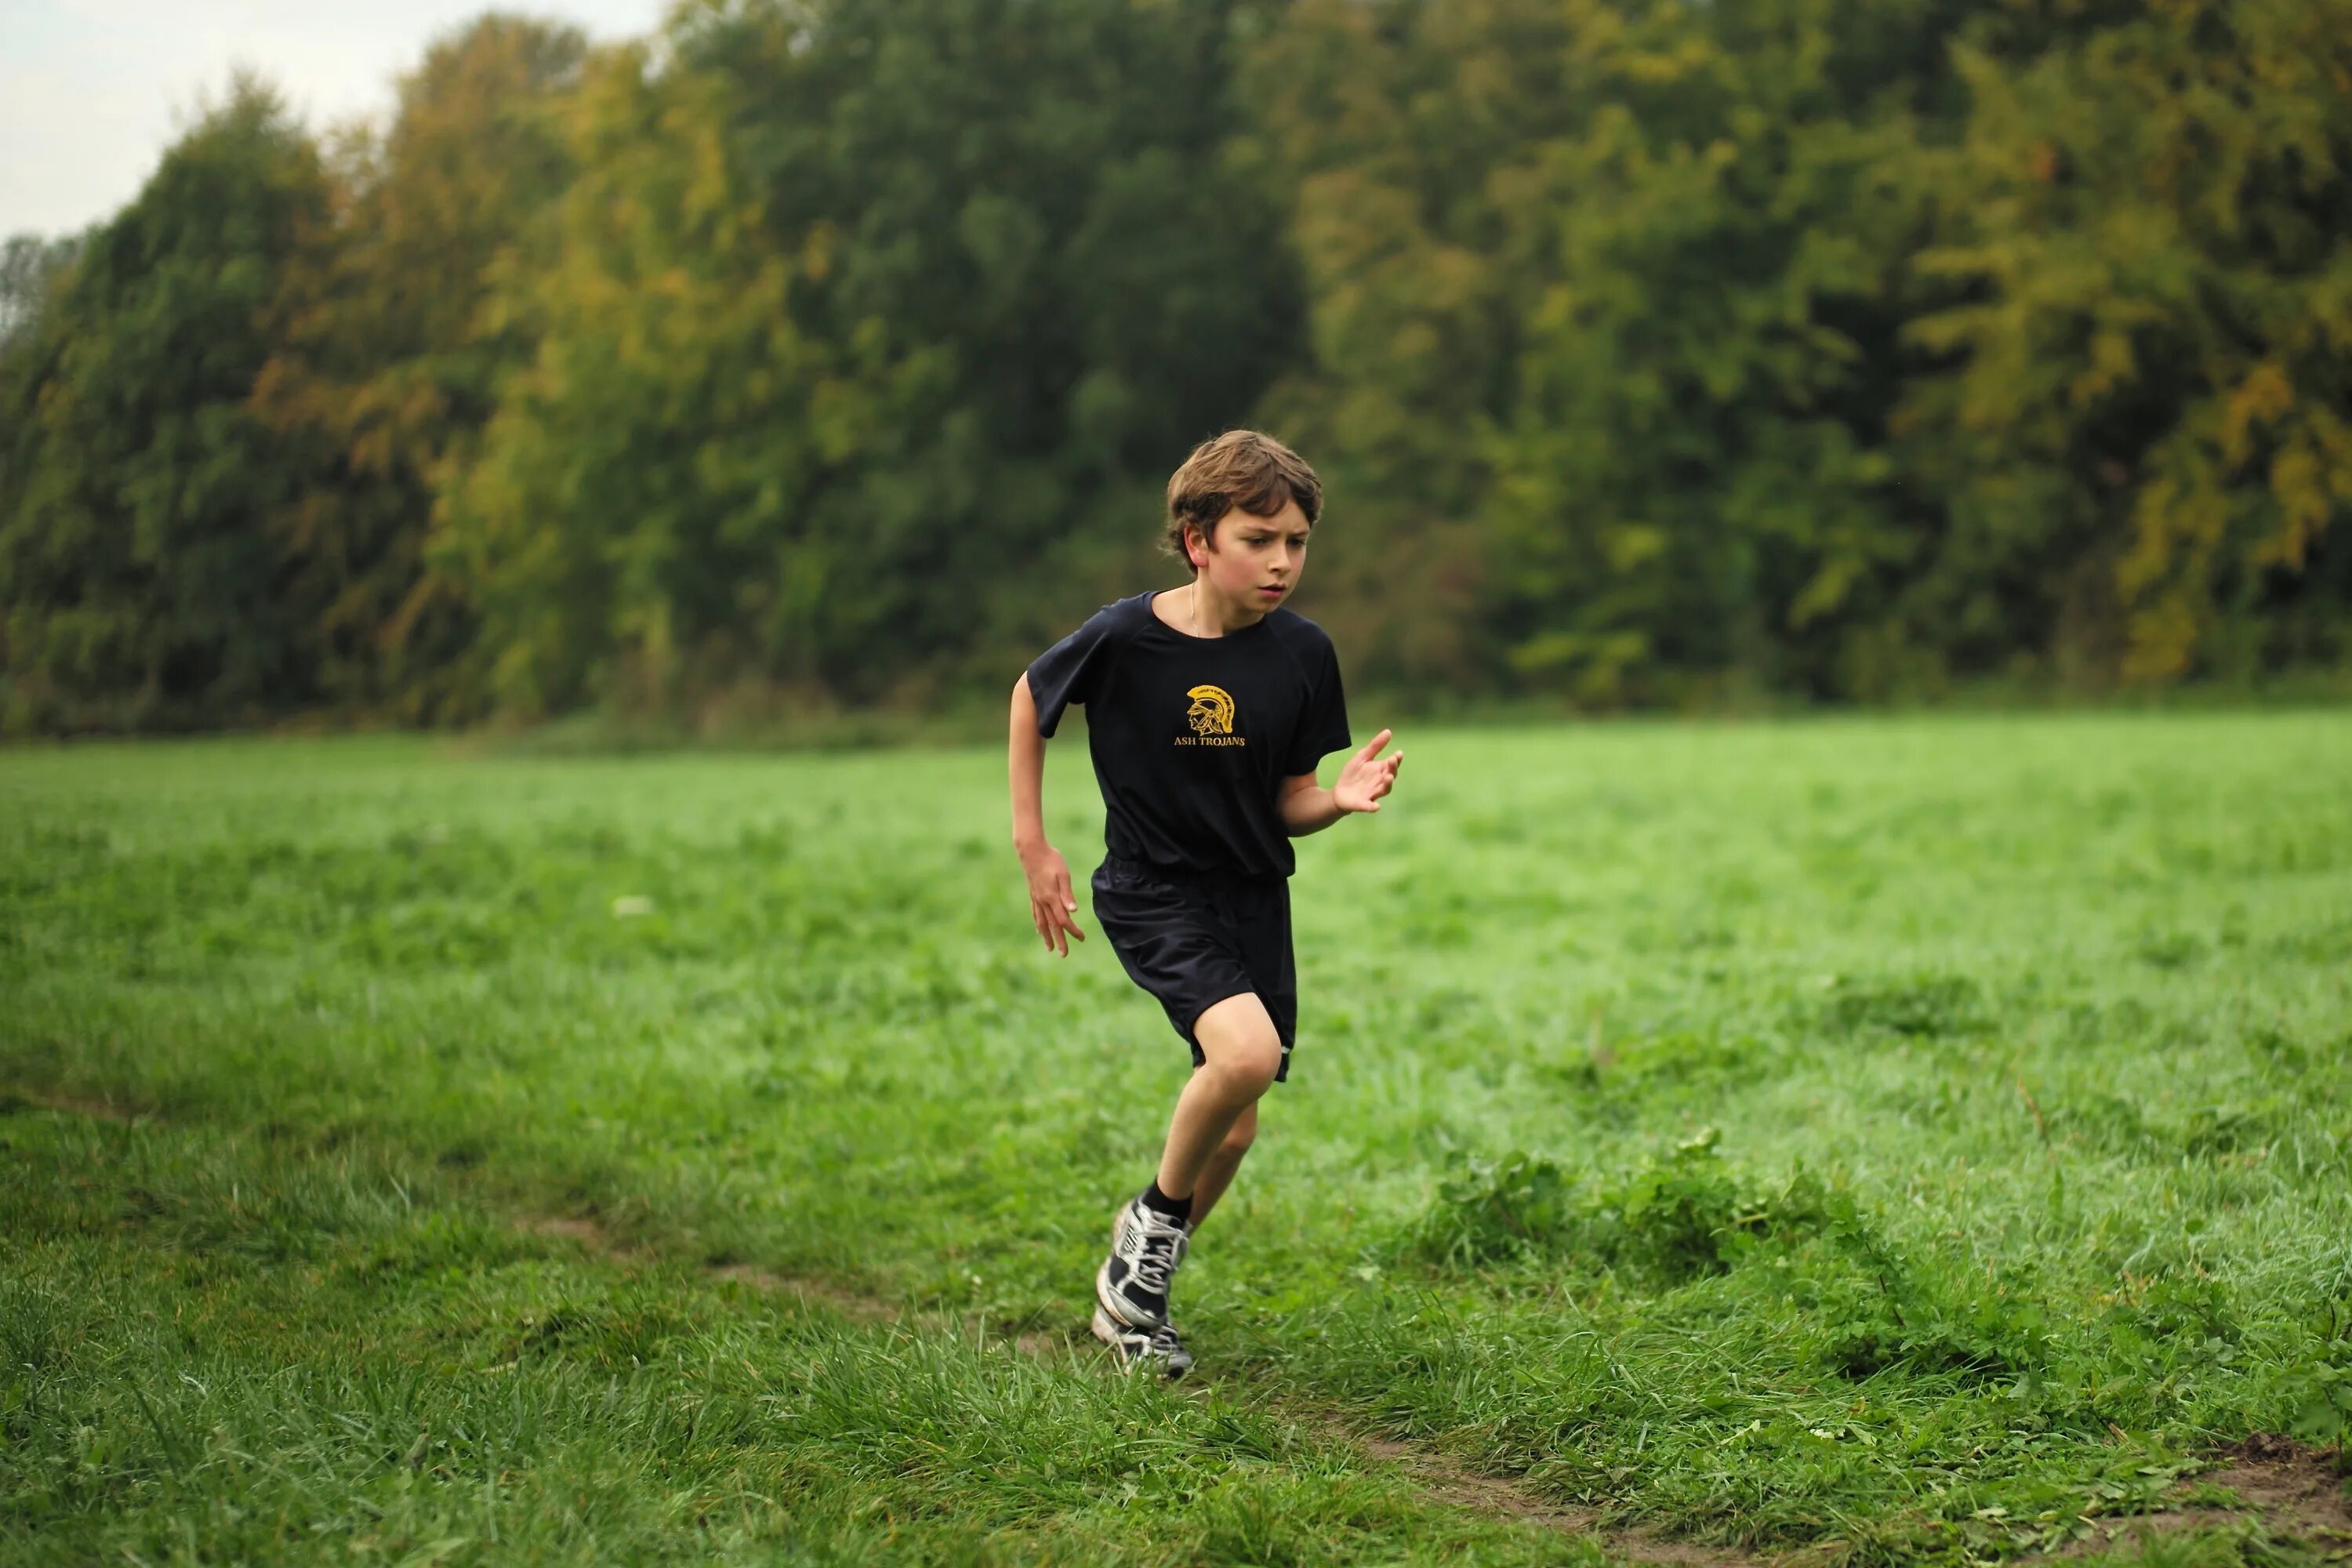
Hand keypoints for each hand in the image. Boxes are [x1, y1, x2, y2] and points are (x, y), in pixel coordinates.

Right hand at [1019, 841, 1086, 955]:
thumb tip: (1074, 911)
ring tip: (1050, 948)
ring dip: (1047, 937)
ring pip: (1041, 923)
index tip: (1081, 938)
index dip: (1073, 930)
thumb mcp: (1063, 875)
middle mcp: (1043, 901)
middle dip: (1059, 940)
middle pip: (1052, 926)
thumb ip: (1067, 894)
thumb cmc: (1051, 860)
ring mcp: (1036, 899)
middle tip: (1064, 955)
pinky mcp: (1033, 895)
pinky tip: (1039, 930)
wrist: (1031, 850)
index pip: (1063, 920)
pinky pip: (1035, 914)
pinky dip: (1038, 925)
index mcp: (1052, 897)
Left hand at [1332, 728, 1402, 813]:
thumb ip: (1375, 746)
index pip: (1392, 765)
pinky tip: (1376, 807)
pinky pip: (1369, 806)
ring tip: (1388, 777)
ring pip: (1383, 790)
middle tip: (1392, 760)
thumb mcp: (1362, 757)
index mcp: (1380, 770)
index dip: (1396, 760)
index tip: (1399, 753)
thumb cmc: (1353, 774)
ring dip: (1387, 785)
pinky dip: (1372, 807)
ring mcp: (1372, 794)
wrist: (1339, 792)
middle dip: (1392, 769)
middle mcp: (1379, 782)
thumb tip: (1389, 731)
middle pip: (1390, 776)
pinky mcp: (1363, 804)